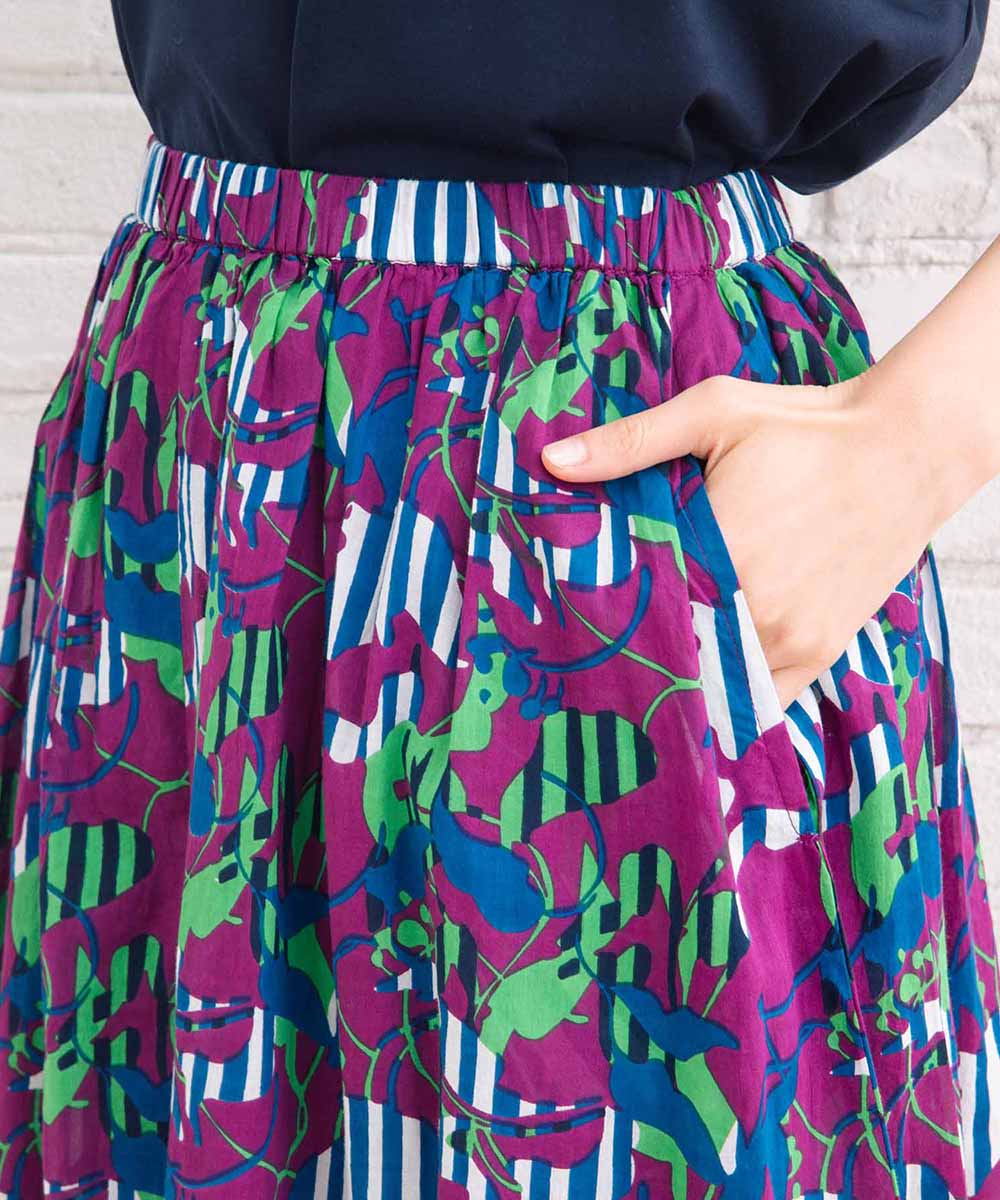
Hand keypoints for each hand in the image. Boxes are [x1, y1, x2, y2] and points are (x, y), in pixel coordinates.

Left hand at [540, 372, 945, 708]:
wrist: (907, 449)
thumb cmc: (806, 427)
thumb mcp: (714, 413)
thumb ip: (630, 443)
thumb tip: (550, 461)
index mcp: (719, 550)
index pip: (636, 608)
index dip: (599, 620)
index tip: (566, 625)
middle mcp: (754, 608)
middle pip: (670, 653)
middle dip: (633, 653)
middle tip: (591, 656)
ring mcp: (790, 638)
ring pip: (712, 683)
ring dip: (679, 679)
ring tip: (639, 673)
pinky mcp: (820, 652)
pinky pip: (761, 700)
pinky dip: (729, 696)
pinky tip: (699, 689)